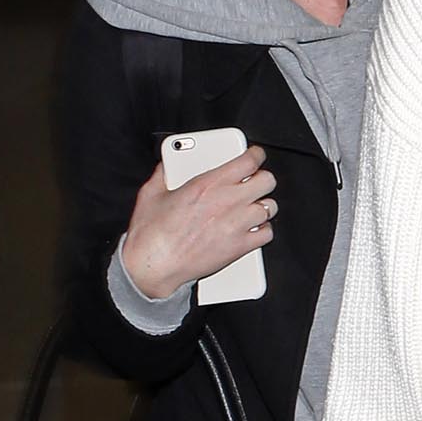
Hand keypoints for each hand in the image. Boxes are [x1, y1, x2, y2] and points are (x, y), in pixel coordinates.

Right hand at [122, 144, 277, 300]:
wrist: (154, 264)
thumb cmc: (151, 233)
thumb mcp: (152, 193)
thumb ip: (163, 175)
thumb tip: (166, 167)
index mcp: (208, 184)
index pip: (248, 161)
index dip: (256, 155)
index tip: (255, 156)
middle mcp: (227, 201)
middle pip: (267, 181)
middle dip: (262, 179)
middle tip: (254, 181)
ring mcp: (236, 225)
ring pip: (270, 207)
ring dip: (262, 205)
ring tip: (252, 206)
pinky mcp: (239, 247)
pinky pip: (266, 234)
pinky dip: (263, 230)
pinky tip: (253, 228)